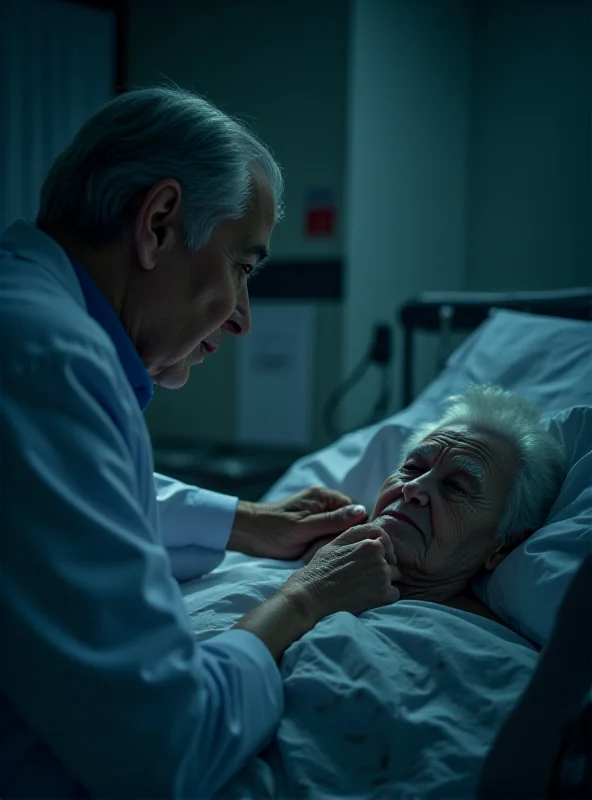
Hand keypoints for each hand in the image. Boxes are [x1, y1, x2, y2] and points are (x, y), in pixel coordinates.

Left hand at [229, 487, 367, 560]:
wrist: (247, 533)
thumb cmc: (273, 530)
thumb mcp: (304, 528)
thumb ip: (333, 521)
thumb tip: (361, 512)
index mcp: (323, 496)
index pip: (355, 510)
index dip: (356, 527)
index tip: (352, 544)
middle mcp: (322, 501)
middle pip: (348, 520)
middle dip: (344, 536)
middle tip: (333, 550)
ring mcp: (317, 512)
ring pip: (338, 529)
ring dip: (334, 541)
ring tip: (324, 552)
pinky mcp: (310, 524)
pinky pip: (327, 533)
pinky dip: (326, 543)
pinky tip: (319, 552)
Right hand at [280, 522, 400, 623]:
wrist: (310, 595)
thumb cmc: (320, 569)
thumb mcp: (336, 543)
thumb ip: (357, 534)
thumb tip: (374, 531)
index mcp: (369, 543)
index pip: (386, 541)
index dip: (381, 548)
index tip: (373, 557)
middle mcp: (379, 558)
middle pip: (391, 560)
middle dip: (382, 565)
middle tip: (362, 575)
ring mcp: (383, 577)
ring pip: (394, 576)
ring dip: (384, 580)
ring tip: (364, 585)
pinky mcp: (384, 596)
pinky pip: (395, 593)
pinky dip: (385, 596)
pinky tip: (368, 596)